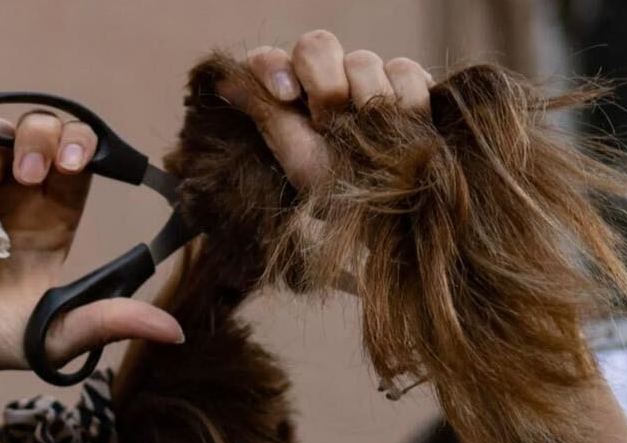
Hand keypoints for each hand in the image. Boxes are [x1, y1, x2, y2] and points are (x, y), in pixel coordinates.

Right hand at [0, 112, 182, 376]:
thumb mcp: (50, 336)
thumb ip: (108, 323)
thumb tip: (175, 332)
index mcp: (51, 222)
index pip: (81, 160)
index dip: (82, 148)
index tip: (74, 163)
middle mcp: (16, 197)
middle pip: (43, 128)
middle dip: (40, 138)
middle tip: (27, 177)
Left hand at [217, 32, 433, 190]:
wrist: (383, 213)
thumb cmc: (329, 189)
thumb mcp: (290, 155)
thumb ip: (262, 110)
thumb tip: (221, 81)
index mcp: (290, 95)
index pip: (269, 59)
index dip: (275, 68)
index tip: (287, 96)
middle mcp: (324, 81)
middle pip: (317, 45)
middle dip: (325, 84)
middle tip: (331, 123)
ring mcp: (365, 79)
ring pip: (363, 58)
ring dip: (366, 100)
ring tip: (369, 140)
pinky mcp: (404, 83)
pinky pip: (403, 70)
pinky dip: (404, 98)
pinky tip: (402, 127)